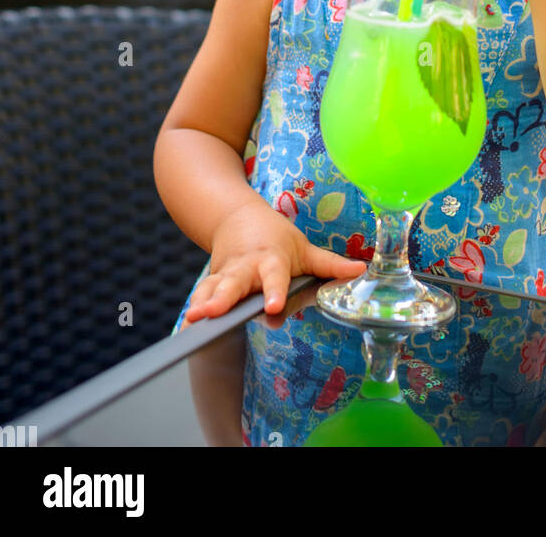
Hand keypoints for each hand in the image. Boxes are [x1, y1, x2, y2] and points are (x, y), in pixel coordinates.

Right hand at [180, 201, 367, 327]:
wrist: (237, 216)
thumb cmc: (278, 239)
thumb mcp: (305, 248)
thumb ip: (329, 264)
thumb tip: (361, 271)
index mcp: (271, 260)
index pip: (274, 277)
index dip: (274, 291)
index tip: (273, 307)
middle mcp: (245, 268)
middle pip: (235, 284)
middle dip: (224, 299)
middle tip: (214, 313)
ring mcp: (225, 274)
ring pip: (212, 290)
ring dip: (202, 304)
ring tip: (193, 321)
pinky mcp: (210, 281)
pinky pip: (200, 296)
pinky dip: (192, 309)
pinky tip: (185, 329)